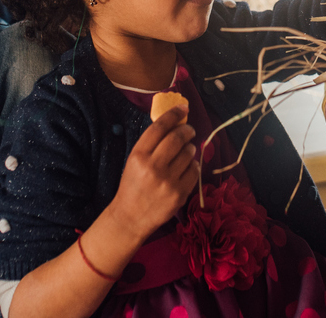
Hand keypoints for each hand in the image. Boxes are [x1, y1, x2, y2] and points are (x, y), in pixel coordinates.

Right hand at [110, 106, 199, 240]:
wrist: (130, 217)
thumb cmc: (132, 185)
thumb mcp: (135, 160)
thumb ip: (152, 143)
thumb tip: (175, 123)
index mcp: (138, 155)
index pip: (160, 127)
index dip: (174, 114)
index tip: (183, 107)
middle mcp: (153, 167)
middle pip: (177, 138)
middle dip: (187, 130)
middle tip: (190, 130)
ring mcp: (167, 181)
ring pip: (189, 153)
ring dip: (190, 149)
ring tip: (185, 152)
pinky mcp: (179, 194)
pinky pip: (195, 171)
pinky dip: (193, 166)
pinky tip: (187, 167)